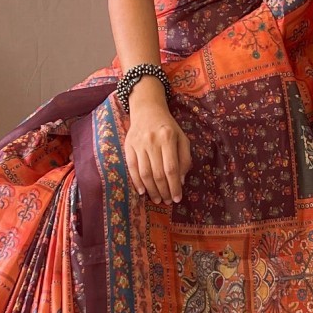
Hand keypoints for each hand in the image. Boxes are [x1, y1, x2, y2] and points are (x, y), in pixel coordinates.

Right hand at [123, 84, 191, 203]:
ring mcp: (138, 144)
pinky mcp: (128, 146)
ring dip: (151, 190)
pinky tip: (143, 191)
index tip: (177, 198)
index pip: (171, 168)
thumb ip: (184, 158)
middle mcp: (152, 141)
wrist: (147, 110)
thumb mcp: (182, 138)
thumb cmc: (168, 127)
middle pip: (158, 173)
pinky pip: (132, 168)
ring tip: (158, 199)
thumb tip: (180, 181)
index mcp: (168, 138)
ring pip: (144, 173)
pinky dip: (137, 182)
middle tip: (168, 202)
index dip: (174, 186)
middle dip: (164, 191)